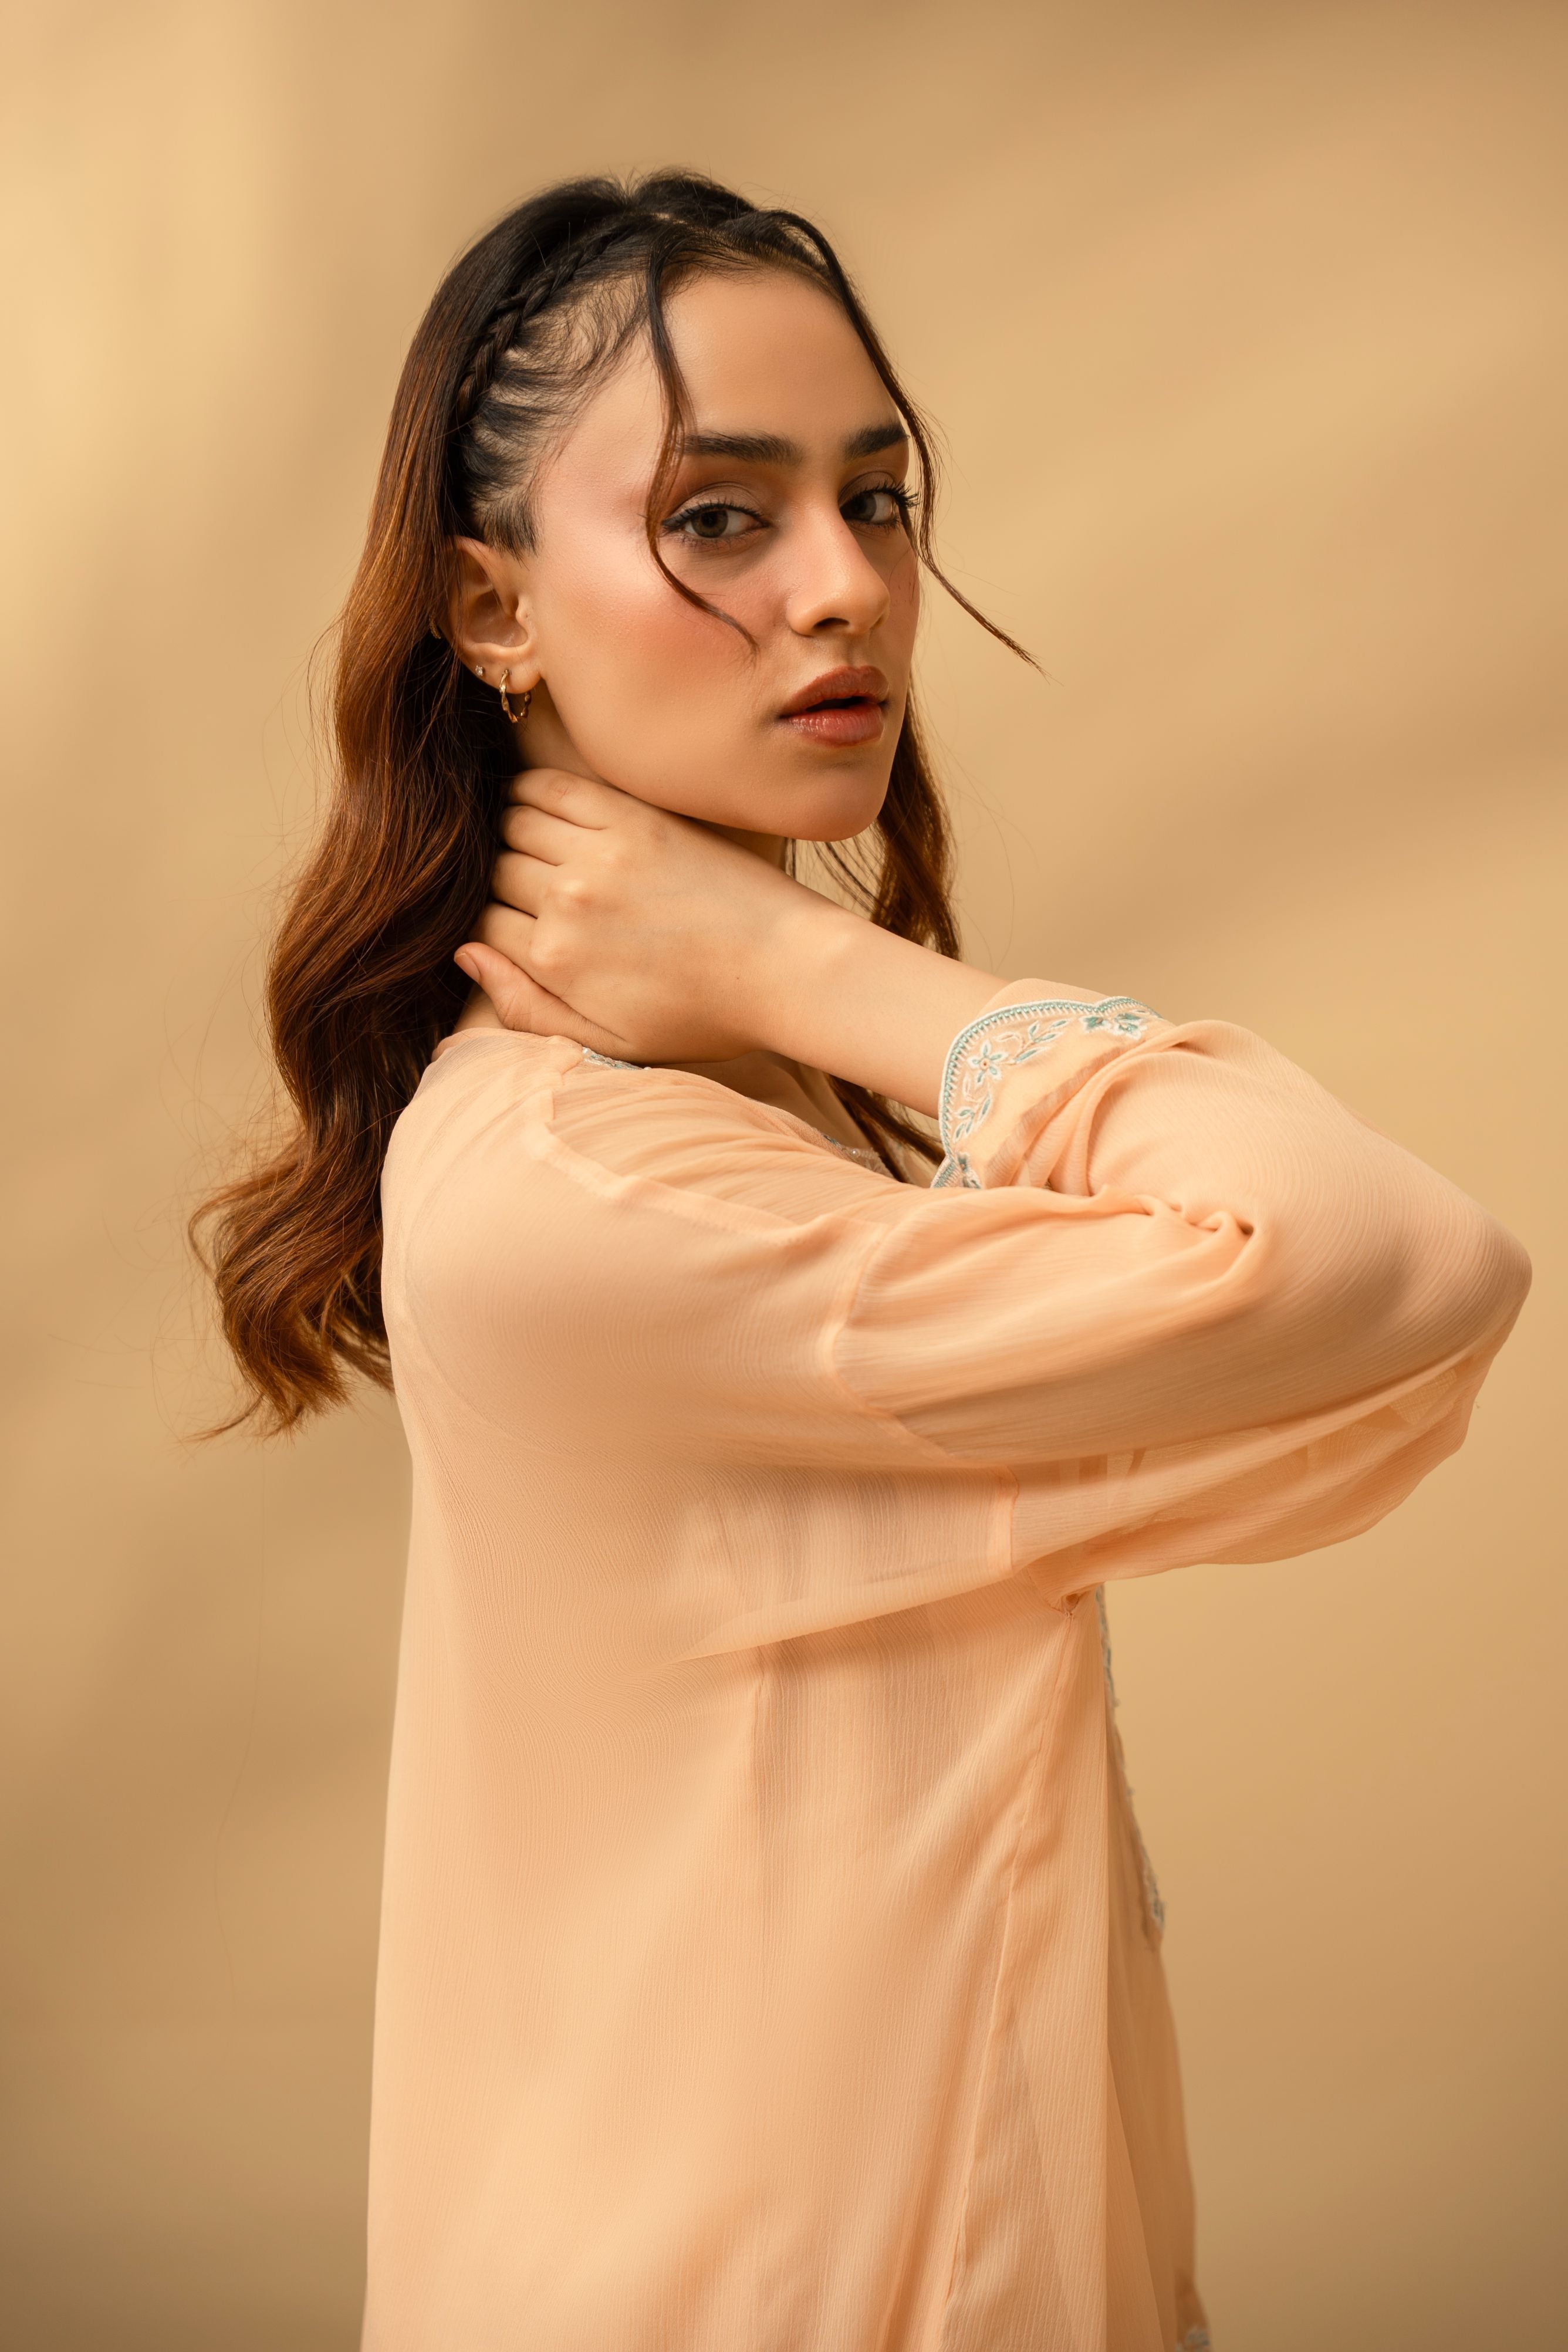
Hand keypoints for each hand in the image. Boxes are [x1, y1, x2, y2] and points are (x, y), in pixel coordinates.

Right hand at [456, 767, 814, 1064]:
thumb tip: (464, 953)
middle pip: (492, 873)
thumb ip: (526, 1007)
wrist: (787, 968)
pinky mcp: (634, 817)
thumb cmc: (702, 1015)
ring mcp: (601, 853)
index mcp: (556, 961)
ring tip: (528, 849)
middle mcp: (568, 901)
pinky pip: (555, 786)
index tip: (513, 929)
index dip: (488, 928)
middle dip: (497, 882)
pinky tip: (531, 801)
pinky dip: (530, 789)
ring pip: (512, 823)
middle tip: (525, 890)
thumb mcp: (609, 1040)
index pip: (480, 924)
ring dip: (509, 834)